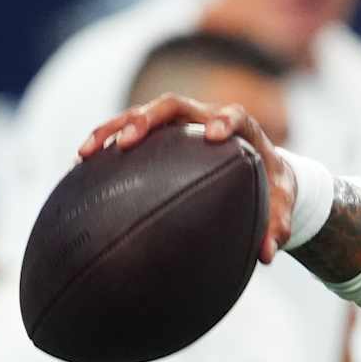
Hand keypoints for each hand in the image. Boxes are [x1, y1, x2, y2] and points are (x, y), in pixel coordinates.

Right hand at [77, 94, 295, 263]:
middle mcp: (207, 118)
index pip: (235, 116)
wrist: (260, 172)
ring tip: (87, 152)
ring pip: (142, 113)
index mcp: (243, 130)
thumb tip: (266, 256)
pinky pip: (128, 130)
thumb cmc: (271, 188)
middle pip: (174, 105)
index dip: (224, 120)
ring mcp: (181, 124)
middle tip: (128, 141)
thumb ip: (277, 228)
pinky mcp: (161, 135)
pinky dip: (105, 141)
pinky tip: (81, 164)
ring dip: (113, 128)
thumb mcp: (280, 206)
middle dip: (148, 119)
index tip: (214, 135)